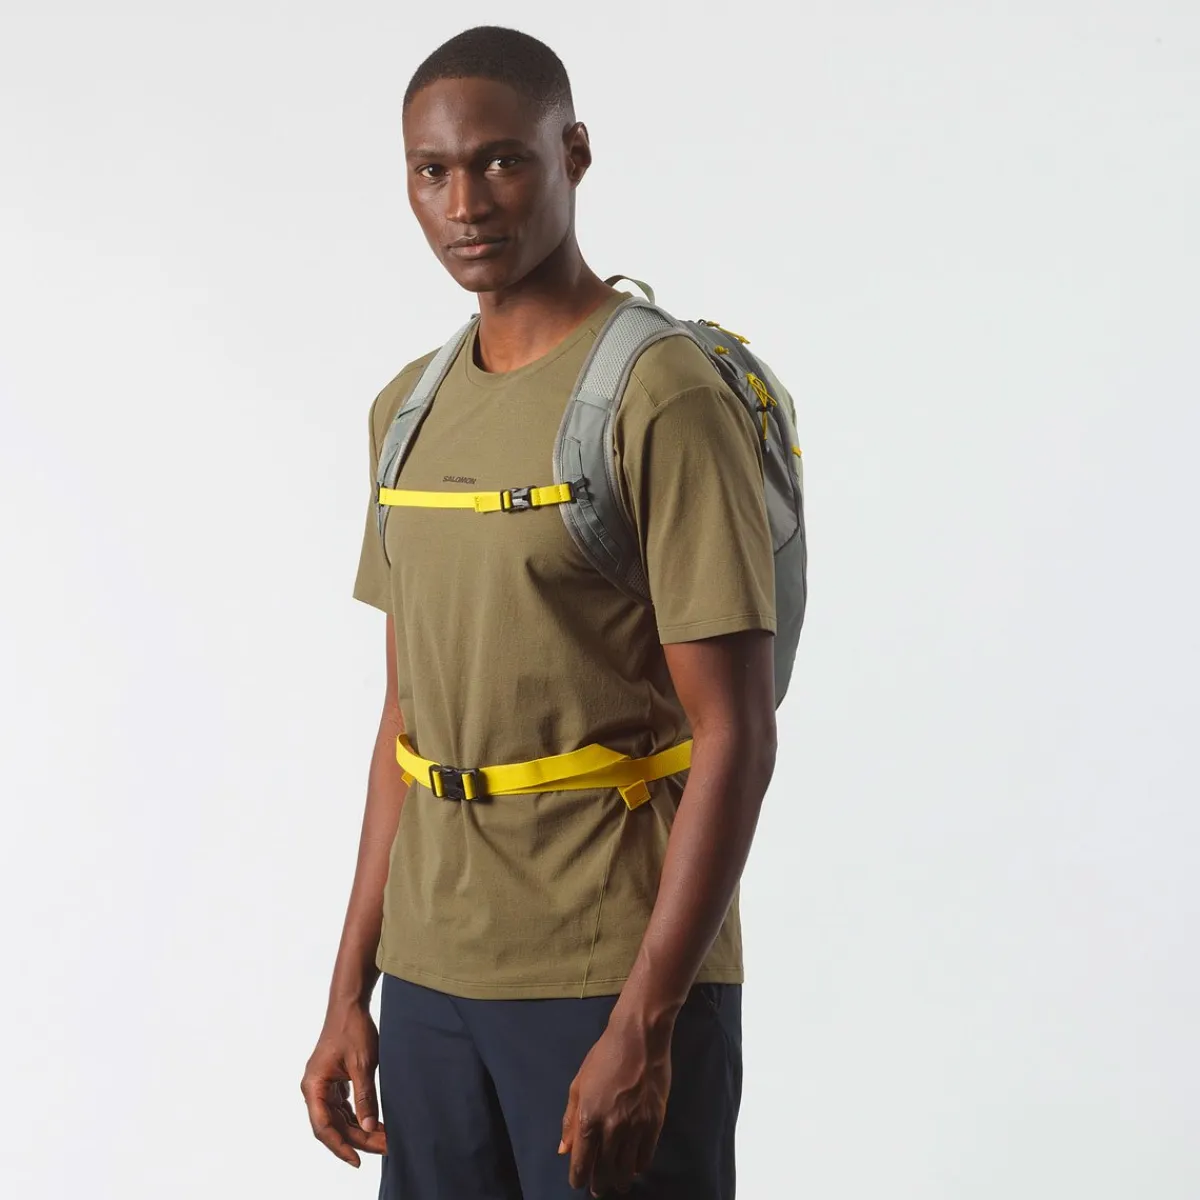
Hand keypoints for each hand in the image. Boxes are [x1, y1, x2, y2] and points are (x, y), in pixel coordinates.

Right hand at [300, 1002, 387, 1166]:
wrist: (350, 1005)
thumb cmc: (352, 1029)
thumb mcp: (362, 1064)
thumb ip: (365, 1097)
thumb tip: (370, 1127)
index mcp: (314, 1086)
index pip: (324, 1127)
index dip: (340, 1147)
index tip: (357, 1160)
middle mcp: (315, 1089)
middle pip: (334, 1125)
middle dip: (359, 1139)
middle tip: (385, 1147)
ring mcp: (324, 1086)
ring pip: (340, 1118)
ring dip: (360, 1130)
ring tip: (384, 1140)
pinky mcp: (334, 1082)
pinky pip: (344, 1107)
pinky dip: (358, 1117)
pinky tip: (375, 1125)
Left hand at [559, 1016, 671, 1195]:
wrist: (639, 1038)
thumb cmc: (604, 1056)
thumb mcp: (578, 1084)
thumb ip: (570, 1120)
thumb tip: (564, 1150)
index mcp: (588, 1119)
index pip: (582, 1163)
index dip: (578, 1178)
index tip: (579, 1182)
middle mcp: (611, 1128)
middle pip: (605, 1172)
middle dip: (599, 1184)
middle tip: (598, 1187)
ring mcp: (635, 1127)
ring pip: (627, 1169)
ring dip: (620, 1180)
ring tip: (618, 1182)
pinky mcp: (655, 1123)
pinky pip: (646, 1156)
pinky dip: (639, 1166)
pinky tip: (635, 1165)